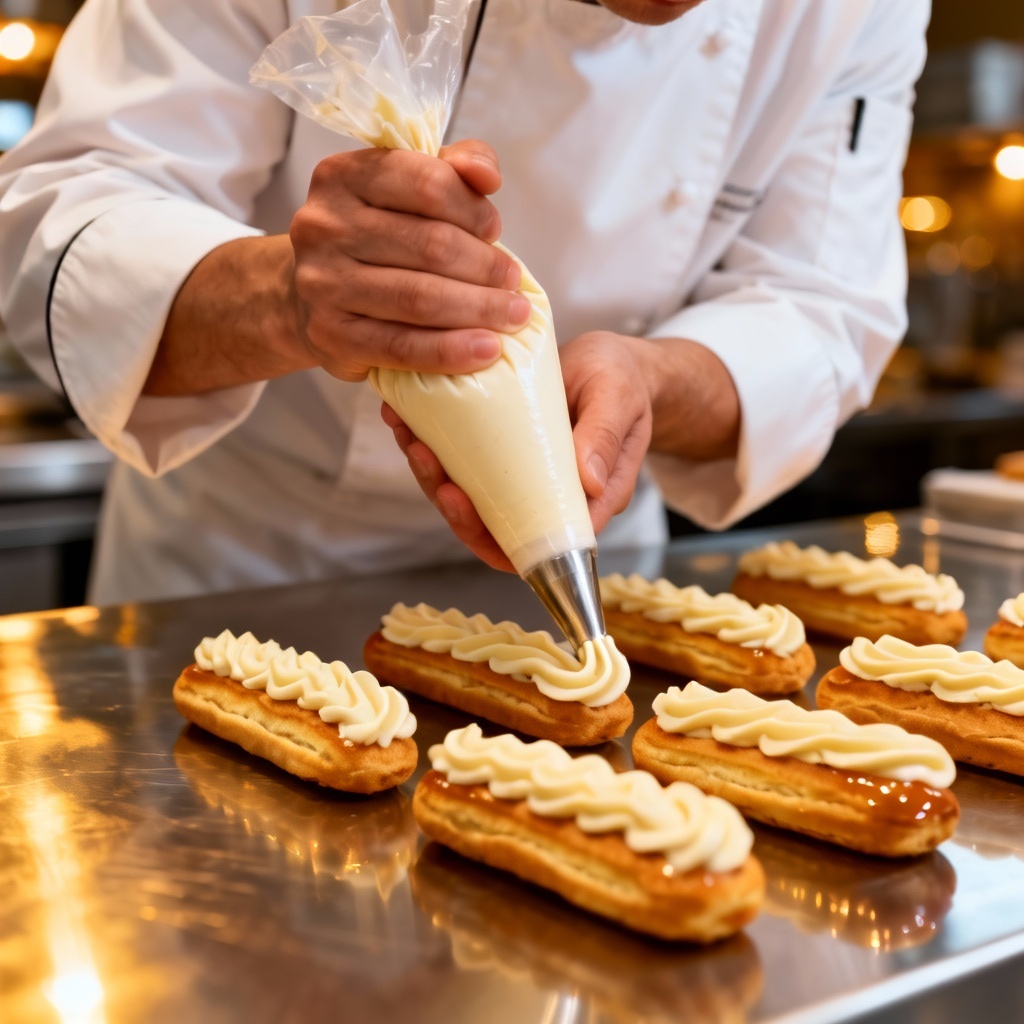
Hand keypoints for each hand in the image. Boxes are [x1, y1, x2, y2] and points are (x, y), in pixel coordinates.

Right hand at [289, 139, 531, 380]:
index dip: (474, 208)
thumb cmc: (372, 240)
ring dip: (480, 309)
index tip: (494, 231)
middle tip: (513, 282)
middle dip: (485, 266)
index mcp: (344, 176)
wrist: (307, 298)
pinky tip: (487, 349)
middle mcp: (325, 226)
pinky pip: (403, 346)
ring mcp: (323, 283)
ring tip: (513, 314)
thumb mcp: (404, 191)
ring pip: (420, 297)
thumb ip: (451, 170)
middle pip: (431, 245)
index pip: (428, 183)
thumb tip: (487, 174)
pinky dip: (452, 350)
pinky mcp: (331, 335)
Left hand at [382, 331, 739, 570]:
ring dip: (433, 475)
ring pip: (473, 500)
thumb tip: (588, 482)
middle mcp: (551, 500)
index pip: (540, 544)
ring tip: (409, 435)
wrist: (611, 359)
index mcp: (588, 500)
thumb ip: (605, 436)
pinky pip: (465, 466)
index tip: (458, 501)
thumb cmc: (622, 379)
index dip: (494, 537)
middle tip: (425, 457)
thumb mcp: (618, 398)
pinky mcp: (502, 456)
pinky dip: (435, 446)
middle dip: (450, 503)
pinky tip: (409, 417)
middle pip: (495, 528)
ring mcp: (523, 481)